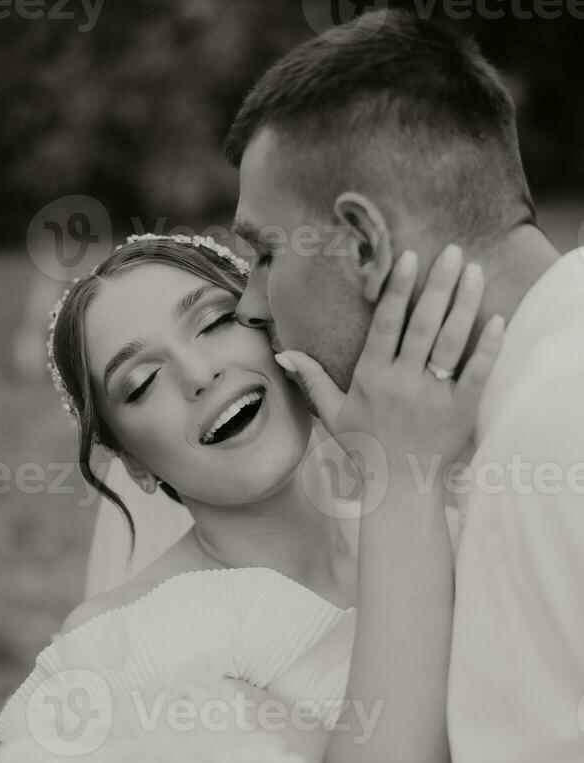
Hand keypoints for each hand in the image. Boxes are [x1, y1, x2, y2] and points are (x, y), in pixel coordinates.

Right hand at [275, 244, 503, 483]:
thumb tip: (284, 353)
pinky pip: (476, 373)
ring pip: (450, 342)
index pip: (386, 325)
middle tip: (451, 251)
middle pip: (423, 325)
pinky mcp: (460, 411)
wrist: (399, 491)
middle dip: (437, 284)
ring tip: (473, 271)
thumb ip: (311, 380)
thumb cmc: (366, 449)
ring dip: (464, 304)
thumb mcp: (333, 414)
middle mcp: (402, 384)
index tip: (408, 257)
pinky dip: (488, 347)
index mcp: (372, 378)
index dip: (398, 290)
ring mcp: (433, 397)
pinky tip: (498, 319)